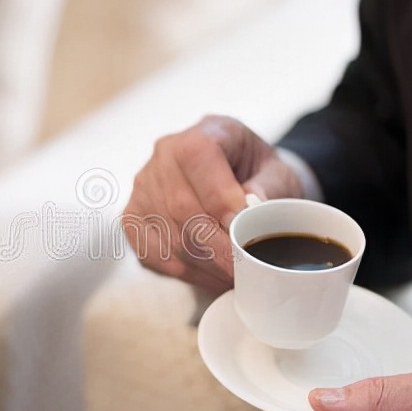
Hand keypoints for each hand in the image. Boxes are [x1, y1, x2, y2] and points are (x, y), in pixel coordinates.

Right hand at [123, 114, 304, 293]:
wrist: (240, 178)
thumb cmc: (259, 175)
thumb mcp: (278, 174)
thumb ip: (270, 189)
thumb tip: (251, 210)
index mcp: (203, 133)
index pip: (197, 158)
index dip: (219, 199)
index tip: (243, 232)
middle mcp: (164, 154)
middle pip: (180, 206)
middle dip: (215, 246)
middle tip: (244, 270)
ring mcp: (144, 187)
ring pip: (168, 234)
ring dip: (203, 264)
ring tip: (232, 277)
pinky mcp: (133, 217)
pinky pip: (153, 253)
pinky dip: (185, 271)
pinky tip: (210, 276)